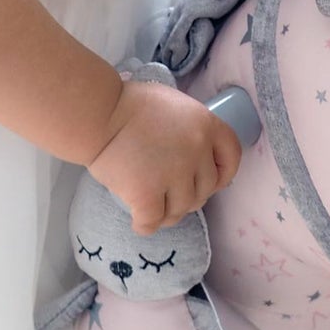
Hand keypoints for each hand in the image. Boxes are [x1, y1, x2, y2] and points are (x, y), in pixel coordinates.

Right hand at [86, 77, 243, 235]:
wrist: (98, 114)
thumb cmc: (129, 105)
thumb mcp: (174, 106)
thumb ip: (191, 130)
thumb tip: (199, 156)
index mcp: (206, 125)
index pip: (232, 157)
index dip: (223, 173)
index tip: (209, 180)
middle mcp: (197, 151)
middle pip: (205, 190)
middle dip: (188, 195)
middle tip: (166, 190)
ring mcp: (174, 175)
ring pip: (181, 210)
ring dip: (167, 212)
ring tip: (150, 203)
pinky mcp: (148, 195)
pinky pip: (154, 222)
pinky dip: (145, 224)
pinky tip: (138, 219)